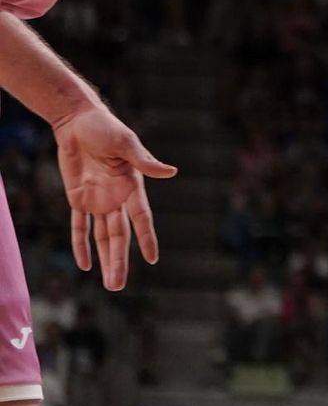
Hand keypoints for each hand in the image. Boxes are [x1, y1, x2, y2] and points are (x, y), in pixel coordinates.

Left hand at [54, 103, 176, 292]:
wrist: (76, 121)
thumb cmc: (105, 127)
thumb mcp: (125, 142)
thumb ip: (144, 161)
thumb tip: (171, 172)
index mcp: (132, 185)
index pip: (141, 218)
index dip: (147, 239)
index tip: (152, 259)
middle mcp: (117, 197)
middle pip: (120, 236)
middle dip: (119, 261)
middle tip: (118, 285)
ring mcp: (98, 199)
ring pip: (102, 236)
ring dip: (104, 259)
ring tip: (110, 284)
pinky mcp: (78, 198)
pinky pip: (79, 226)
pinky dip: (80, 245)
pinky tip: (83, 264)